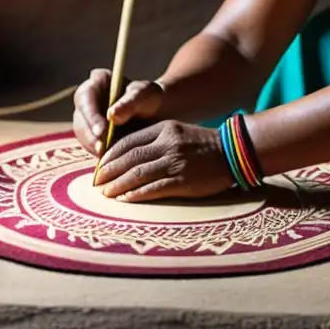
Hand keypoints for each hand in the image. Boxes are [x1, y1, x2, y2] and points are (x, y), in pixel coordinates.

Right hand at [72, 70, 162, 156]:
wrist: (156, 113)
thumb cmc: (151, 98)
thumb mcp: (145, 95)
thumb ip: (130, 102)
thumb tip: (112, 115)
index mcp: (97, 81)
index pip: (86, 97)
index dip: (91, 115)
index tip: (102, 132)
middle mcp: (87, 99)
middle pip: (80, 118)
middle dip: (90, 136)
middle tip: (102, 150)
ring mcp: (87, 117)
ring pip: (83, 134)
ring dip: (93, 147)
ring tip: (106, 158)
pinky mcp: (91, 134)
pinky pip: (90, 145)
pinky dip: (98, 153)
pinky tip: (109, 162)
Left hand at [94, 120, 233, 201]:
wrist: (233, 152)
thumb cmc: (202, 145)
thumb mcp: (176, 133)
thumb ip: (154, 141)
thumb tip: (126, 158)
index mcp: (163, 129)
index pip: (128, 142)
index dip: (109, 156)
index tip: (99, 167)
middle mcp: (167, 144)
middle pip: (129, 158)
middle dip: (108, 172)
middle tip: (96, 183)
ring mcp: (175, 162)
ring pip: (137, 174)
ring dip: (118, 185)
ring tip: (106, 193)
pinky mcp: (183, 181)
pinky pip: (153, 188)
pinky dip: (136, 194)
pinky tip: (125, 199)